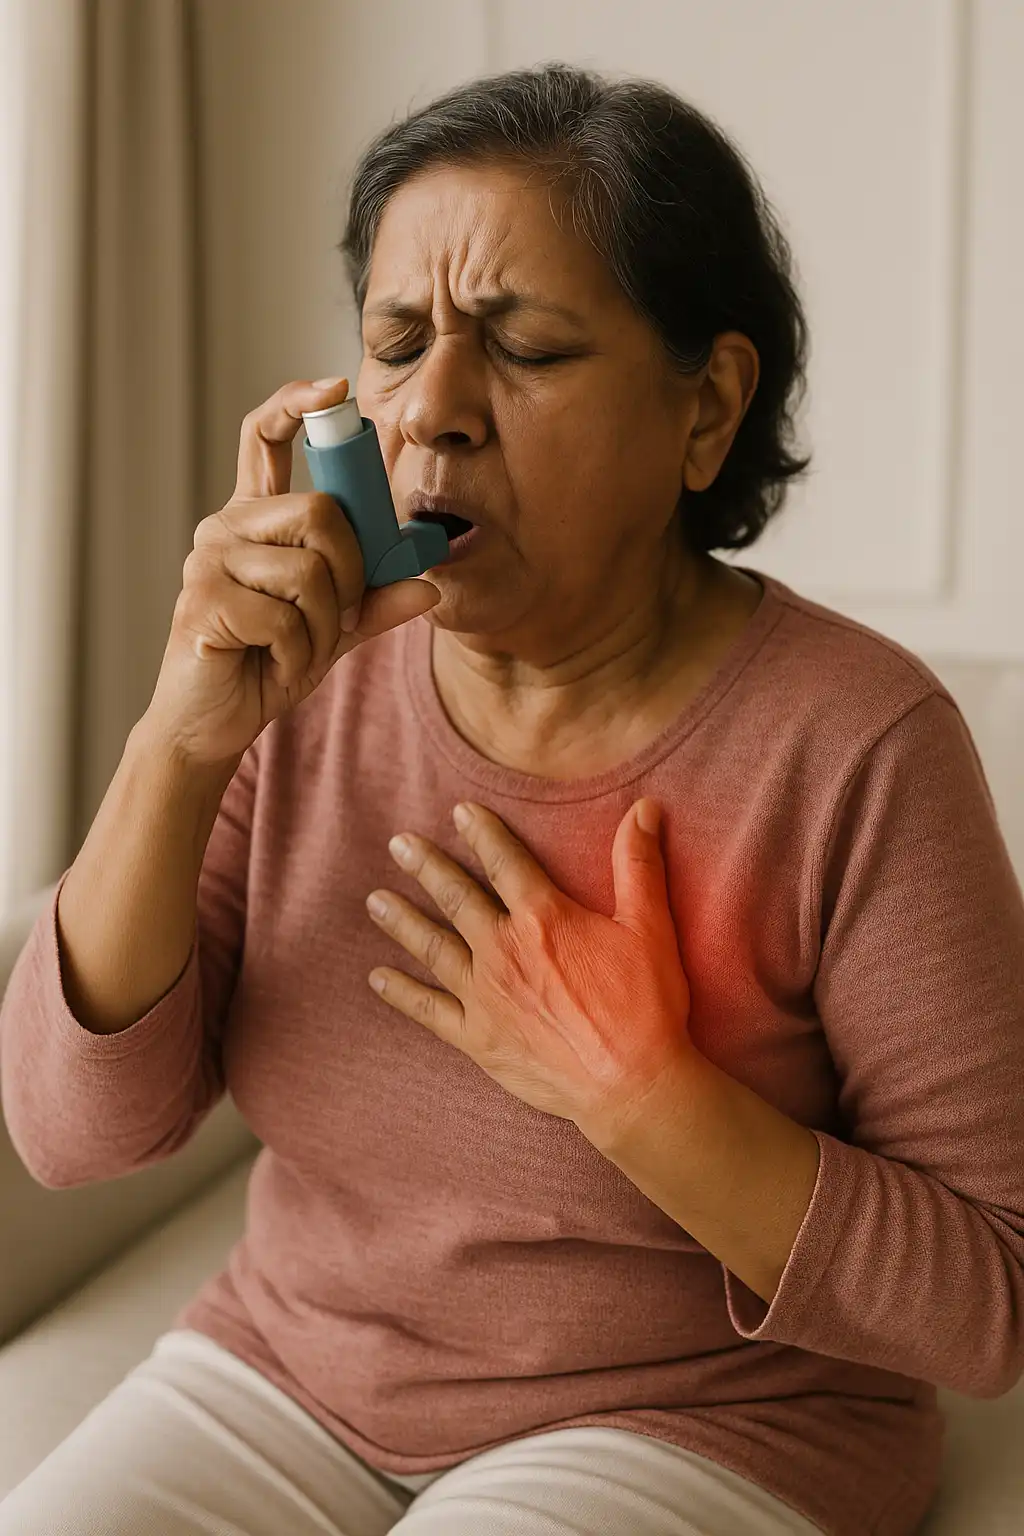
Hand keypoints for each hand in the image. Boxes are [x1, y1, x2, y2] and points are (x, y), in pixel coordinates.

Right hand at [145, 377, 440, 767]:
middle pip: (320, 512)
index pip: (263, 436)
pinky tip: (274, 665)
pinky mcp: (202, 602)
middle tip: (340, 616)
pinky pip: (284, 618)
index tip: (335, 389)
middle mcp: (226, 526)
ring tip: (299, 648)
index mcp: (255, 517)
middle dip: (351, 574)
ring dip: (326, 625)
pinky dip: (299, 653)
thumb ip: (378, 602)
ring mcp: (208, 561)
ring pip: (309, 569)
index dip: (296, 403)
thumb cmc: (267, 664)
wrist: (214, 722)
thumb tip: (430, 582)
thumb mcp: (335, 630)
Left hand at [364, 797, 697, 1136]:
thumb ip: (638, 864)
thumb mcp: (650, 927)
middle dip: (426, 867)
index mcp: (542, 918)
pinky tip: (378, 979)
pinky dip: (402, 993)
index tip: (459, 812)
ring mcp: (485, 996)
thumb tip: (645, 808)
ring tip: (375, 900)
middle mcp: (503, 951)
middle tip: (398, 844)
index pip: (504, 861)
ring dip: (402, 921)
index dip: (482, 832)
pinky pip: (429, 1010)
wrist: (631, 1086)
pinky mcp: (478, 1038)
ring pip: (433, 947)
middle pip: (456, 898)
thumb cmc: (646, 1006)